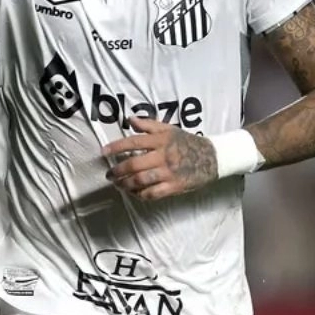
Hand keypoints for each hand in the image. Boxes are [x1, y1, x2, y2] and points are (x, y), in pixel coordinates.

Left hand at [102, 117, 217, 200]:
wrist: (211, 157)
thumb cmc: (186, 142)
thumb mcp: (168, 129)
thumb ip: (148, 124)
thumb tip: (129, 119)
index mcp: (161, 140)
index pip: (134, 142)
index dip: (116, 147)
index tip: (103, 152)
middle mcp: (163, 156)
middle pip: (134, 164)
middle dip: (117, 170)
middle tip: (109, 174)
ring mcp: (168, 172)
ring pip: (141, 181)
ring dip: (126, 184)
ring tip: (118, 184)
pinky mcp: (174, 186)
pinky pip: (153, 193)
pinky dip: (141, 194)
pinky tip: (134, 193)